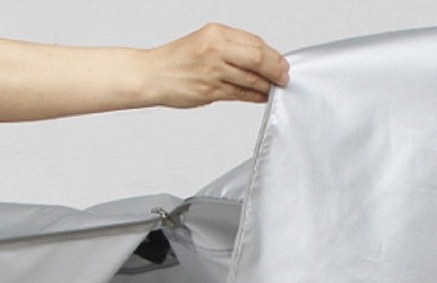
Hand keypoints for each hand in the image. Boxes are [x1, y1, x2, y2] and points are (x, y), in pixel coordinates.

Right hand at [140, 24, 289, 106]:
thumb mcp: (204, 42)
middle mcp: (215, 49)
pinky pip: (239, 93)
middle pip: (257, 57)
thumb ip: (229, 48)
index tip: (281, 62)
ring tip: (275, 88)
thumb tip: (257, 58)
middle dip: (275, 69)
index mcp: (216, 33)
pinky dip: (254, 95)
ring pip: (250, 77)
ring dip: (267, 85)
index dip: (272, 54)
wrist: (151, 75)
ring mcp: (213, 71)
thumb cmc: (177, 61)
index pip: (253, 41)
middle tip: (284, 77)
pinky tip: (262, 96)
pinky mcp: (209, 90)